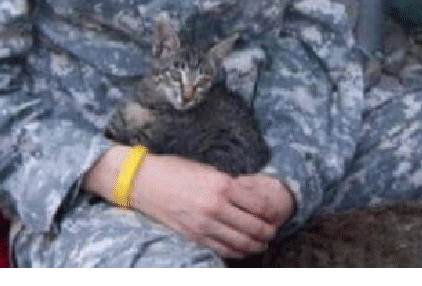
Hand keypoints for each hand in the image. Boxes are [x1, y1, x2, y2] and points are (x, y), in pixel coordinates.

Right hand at [84, 148, 293, 258]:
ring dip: (256, 245)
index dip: (272, 213)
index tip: (277, 215)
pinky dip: (237, 252)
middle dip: (268, 232)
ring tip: (263, 243)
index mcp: (222, 185)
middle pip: (254, 226)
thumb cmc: (177, 170)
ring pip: (240, 242)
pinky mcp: (193, 236)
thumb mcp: (208, 170)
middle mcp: (215, 206)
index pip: (259, 205)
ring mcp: (203, 224)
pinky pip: (222, 249)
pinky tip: (244, 250)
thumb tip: (252, 197)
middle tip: (274, 232)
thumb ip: (230, 185)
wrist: (144, 181)